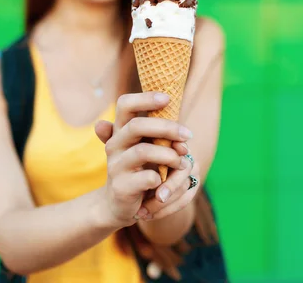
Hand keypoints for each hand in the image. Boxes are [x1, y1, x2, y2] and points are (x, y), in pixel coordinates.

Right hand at [94, 92, 192, 227]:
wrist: (119, 204)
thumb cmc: (138, 170)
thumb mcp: (146, 148)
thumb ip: (161, 138)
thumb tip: (184, 136)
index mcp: (120, 131)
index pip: (124, 104)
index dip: (145, 98)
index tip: (168, 99)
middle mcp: (114, 145)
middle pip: (136, 126)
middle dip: (167, 128)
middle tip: (188, 136)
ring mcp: (115, 166)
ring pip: (142, 151)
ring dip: (169, 155)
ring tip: (181, 162)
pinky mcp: (121, 188)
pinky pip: (147, 178)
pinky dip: (163, 179)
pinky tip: (165, 182)